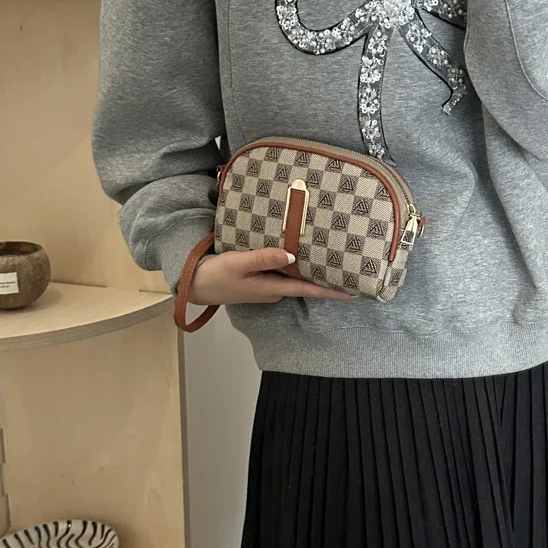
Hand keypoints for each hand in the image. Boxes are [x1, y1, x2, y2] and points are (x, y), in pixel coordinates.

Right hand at [188, 248, 353, 304]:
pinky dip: (296, 265)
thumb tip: (292, 255)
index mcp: (272, 288)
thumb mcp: (238, 263)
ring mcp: (267, 285)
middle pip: (306, 284)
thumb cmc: (215, 275)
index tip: (353, 293)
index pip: (308, 290)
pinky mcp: (260, 279)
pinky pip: (284, 273)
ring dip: (312, 271)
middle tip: (350, 269)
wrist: (195, 284)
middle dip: (327, 279)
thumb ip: (263, 258)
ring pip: (296, 278)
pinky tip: (303, 254)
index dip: (331, 291)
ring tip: (334, 259)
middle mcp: (274, 289)